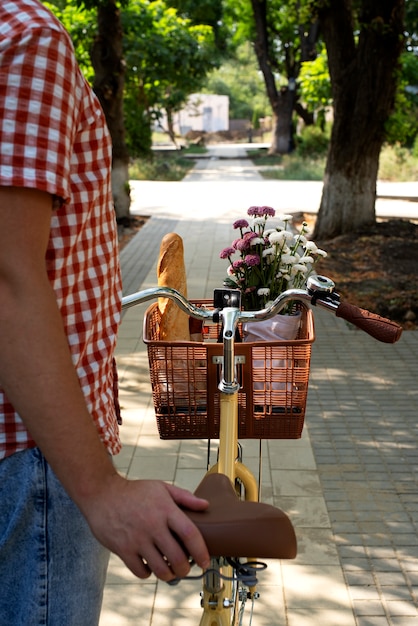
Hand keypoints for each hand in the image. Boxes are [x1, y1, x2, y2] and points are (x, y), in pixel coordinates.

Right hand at [83, 475, 209, 580]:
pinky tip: (150, 566)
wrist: (102, 494)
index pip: (190, 534)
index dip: (201, 551)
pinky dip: (148, 573)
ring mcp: (137, 539)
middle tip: (186, 568)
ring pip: (160, 569)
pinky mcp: (122, 549)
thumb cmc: (135, 491)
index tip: (205, 561)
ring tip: (170, 571)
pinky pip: (141, 571)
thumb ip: (184, 497)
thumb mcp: (161, 487)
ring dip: (169, 575)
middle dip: (185, 569)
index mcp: (165, 509)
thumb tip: (206, 506)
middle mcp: (152, 525)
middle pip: (177, 557)